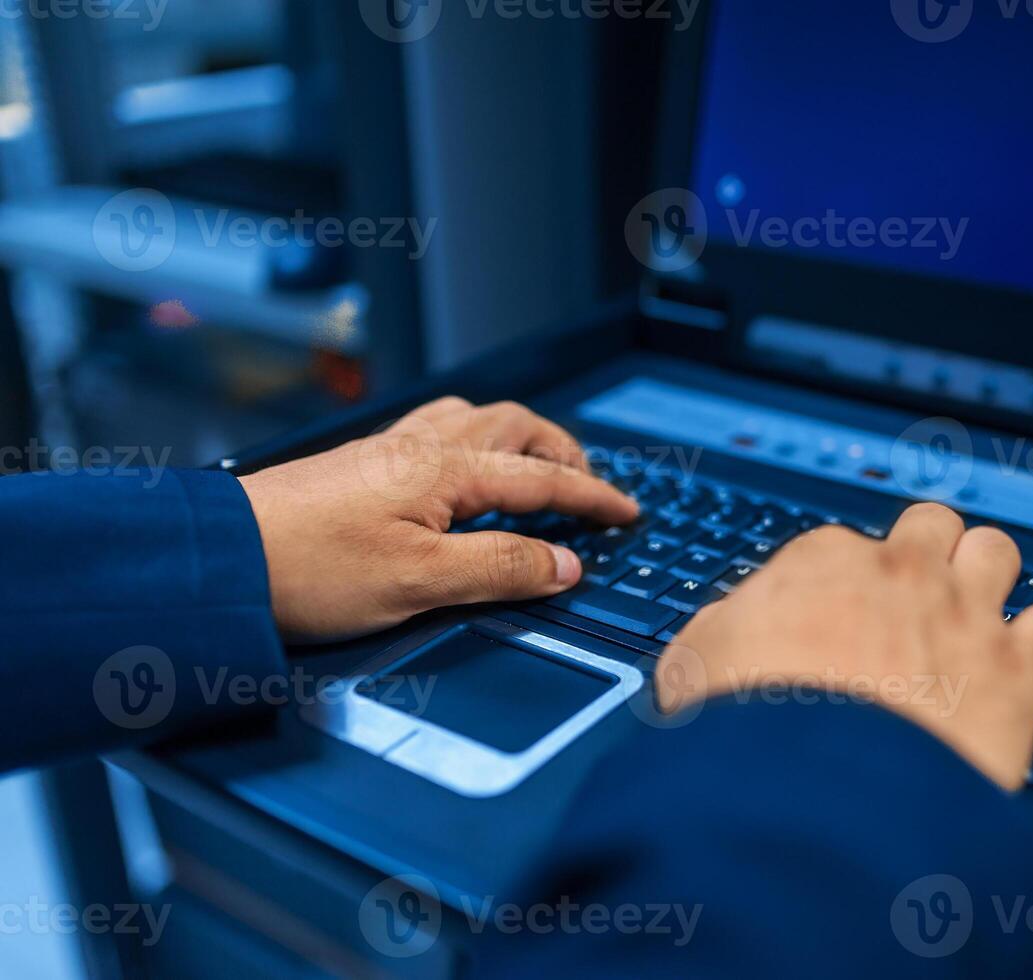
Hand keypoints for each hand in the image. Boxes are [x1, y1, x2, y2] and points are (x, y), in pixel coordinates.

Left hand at [239, 397, 637, 642]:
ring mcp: (389, 449)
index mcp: (446, 470)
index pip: (542, 478)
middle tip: (587, 490)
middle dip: (563, 453)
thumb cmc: (311, 570)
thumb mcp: (419, 582)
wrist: (220, 558)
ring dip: (519, 439)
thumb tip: (565, 564)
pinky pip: (439, 429)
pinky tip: (463, 470)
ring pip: (475, 419)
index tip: (628, 513)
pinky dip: (476, 442)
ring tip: (536, 471)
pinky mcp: (362, 463)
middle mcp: (422, 446)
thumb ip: (500, 568)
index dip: (592, 497)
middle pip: (515, 428)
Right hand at [658, 504, 1032, 788]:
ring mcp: (965, 614)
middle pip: (933, 524)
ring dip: (988, 580)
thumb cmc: (745, 727)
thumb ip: (725, 629)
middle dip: (928, 556)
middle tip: (915, 603)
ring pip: (998, 552)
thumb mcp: (694, 662)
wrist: (810, 790)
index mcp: (823, 561)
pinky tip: (1024, 669)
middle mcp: (901, 571)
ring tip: (973, 623)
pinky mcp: (1018, 670)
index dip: (845, 585)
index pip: (845, 547)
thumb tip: (735, 628)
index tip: (840, 619)